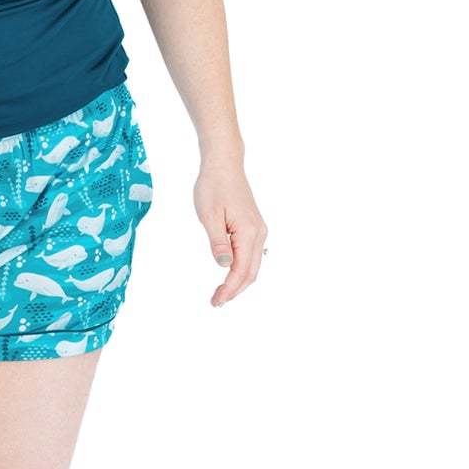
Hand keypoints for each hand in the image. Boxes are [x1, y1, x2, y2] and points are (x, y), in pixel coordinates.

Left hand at [193, 157, 267, 306]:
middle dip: (234, 290)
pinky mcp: (254, 227)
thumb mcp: (209, 216)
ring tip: (221, 294)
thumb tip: (224, 266)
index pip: (241, 270)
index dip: (229, 289)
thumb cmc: (213, 186)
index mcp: (248, 232)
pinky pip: (251, 255)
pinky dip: (241, 270)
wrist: (224, 165)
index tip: (216, 301)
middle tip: (216, 302)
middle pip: (251, 272)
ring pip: (253, 265)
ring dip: (238, 282)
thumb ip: (217, 243)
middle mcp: (259, 233)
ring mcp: (259, 230)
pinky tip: (229, 275)